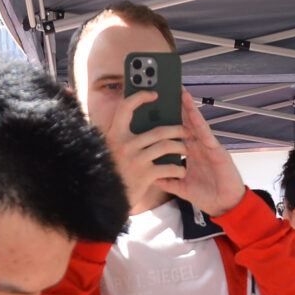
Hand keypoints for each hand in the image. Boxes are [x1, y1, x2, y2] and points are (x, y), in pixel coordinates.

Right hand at [99, 88, 193, 203]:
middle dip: (177, 129)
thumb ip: (126, 137)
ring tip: (186, 149)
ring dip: (181, 147)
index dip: (140, 97)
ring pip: (166, 146)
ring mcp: (134, 159)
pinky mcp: (144, 175)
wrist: (108, 200)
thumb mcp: (114, 151)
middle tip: (185, 130)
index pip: (126, 107)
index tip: (154, 94)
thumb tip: (149, 122)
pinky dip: (178, 168)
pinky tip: (181, 169)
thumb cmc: (115, 173)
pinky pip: (168, 167)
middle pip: (158, 130)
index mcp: (115, 135)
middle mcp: (123, 144)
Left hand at [167, 91, 245, 215]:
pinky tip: (192, 111)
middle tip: (168, 89)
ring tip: (180, 92)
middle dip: (178, 107)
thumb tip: (152, 177)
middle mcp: (199, 147)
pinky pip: (205, 133)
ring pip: (196, 123)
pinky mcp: (216, 151)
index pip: (178, 132)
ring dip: (188, 107)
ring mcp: (208, 147)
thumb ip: (168, 181)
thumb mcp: (183, 188)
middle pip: (186, 123)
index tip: (158, 108)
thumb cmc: (209, 196)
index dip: (170, 120)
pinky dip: (199, 121)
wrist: (226, 206)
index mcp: (192, 153)